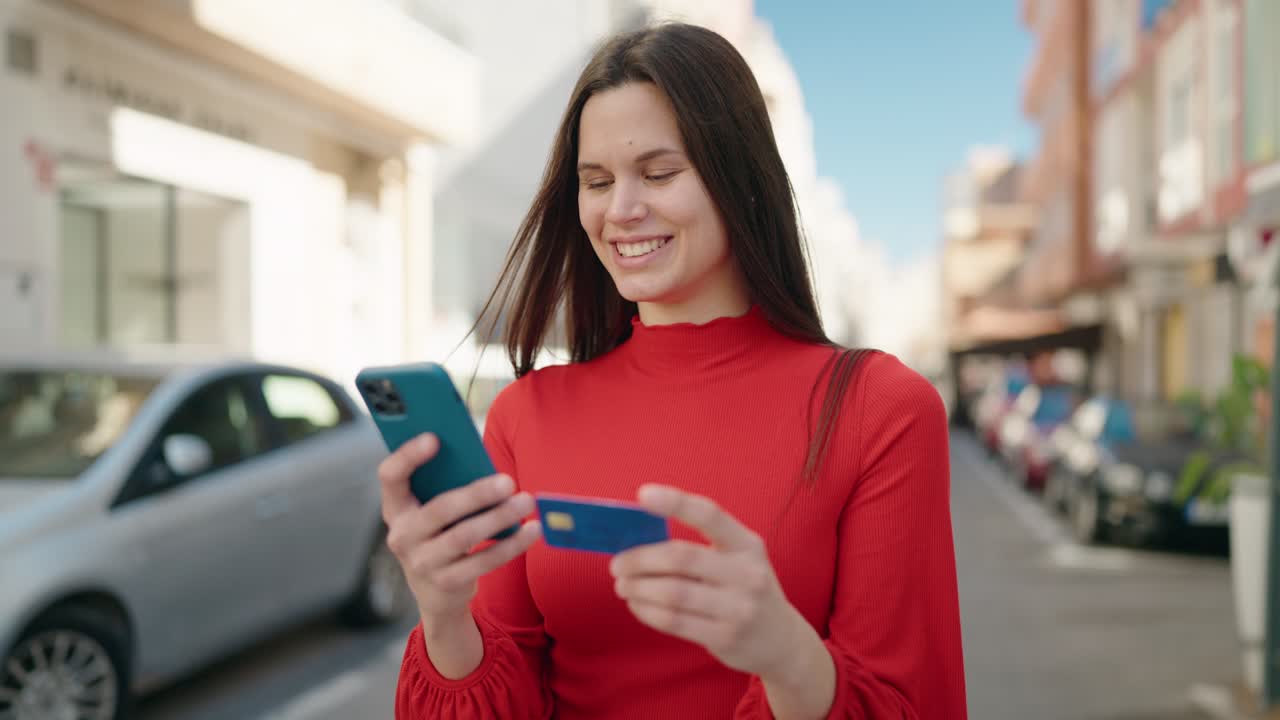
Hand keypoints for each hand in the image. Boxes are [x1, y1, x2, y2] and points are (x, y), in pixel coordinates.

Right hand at [379, 433, 541, 625]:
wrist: (436, 592)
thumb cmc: (441, 534)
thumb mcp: (434, 512)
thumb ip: (448, 487)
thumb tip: (485, 465)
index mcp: (396, 507)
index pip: (390, 476)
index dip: (408, 456)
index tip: (434, 438)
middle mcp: (402, 536)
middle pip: (440, 509)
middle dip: (477, 494)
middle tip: (508, 481)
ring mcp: (422, 562)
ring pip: (464, 536)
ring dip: (499, 517)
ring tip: (526, 502)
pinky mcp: (446, 583)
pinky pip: (483, 561)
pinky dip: (511, 545)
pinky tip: (532, 530)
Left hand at [609, 484, 810, 679]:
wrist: (782, 640)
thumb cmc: (744, 589)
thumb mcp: (737, 560)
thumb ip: (698, 547)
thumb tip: (637, 539)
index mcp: (747, 544)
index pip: (710, 515)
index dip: (675, 502)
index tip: (642, 494)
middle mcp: (747, 573)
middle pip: (680, 558)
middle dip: (640, 559)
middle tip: (616, 564)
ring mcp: (739, 608)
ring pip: (672, 593)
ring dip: (637, 587)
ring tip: (622, 585)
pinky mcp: (725, 637)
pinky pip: (673, 621)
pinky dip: (646, 611)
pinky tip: (637, 604)